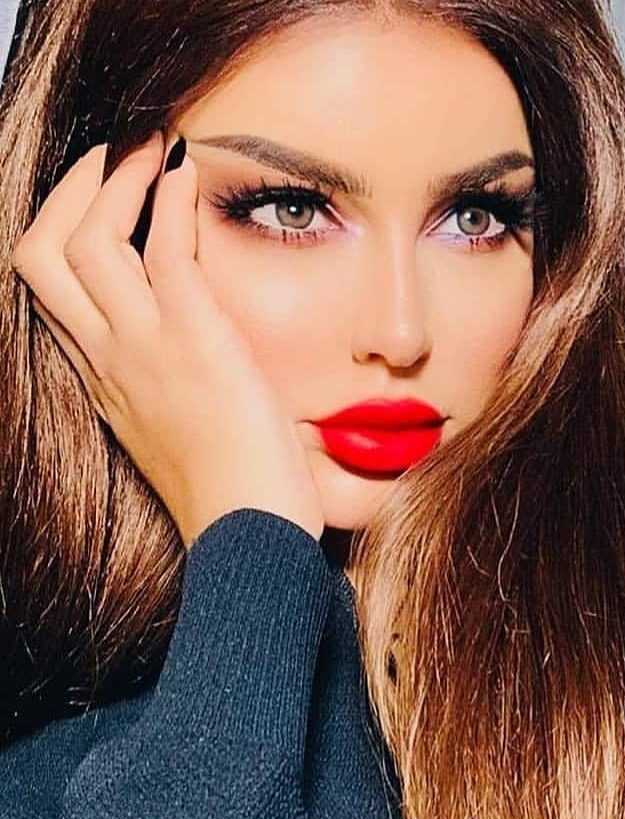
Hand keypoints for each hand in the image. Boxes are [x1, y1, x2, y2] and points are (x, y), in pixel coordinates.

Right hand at [13, 130, 324, 547]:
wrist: (250, 534)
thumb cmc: (233, 493)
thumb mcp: (178, 432)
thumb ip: (166, 385)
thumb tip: (193, 351)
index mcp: (102, 380)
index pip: (49, 290)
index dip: (61, 231)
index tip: (98, 201)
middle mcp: (108, 357)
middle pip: (41, 253)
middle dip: (69, 193)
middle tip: (110, 155)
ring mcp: (143, 346)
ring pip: (87, 239)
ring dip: (116, 180)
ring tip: (150, 146)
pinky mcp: (194, 339)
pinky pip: (163, 247)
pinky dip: (169, 196)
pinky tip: (187, 164)